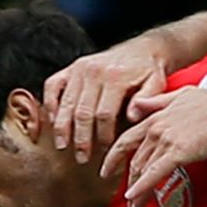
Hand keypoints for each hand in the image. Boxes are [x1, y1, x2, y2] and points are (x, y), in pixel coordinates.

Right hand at [44, 37, 169, 163]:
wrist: (142, 49)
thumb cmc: (149, 72)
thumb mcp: (156, 84)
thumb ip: (146, 101)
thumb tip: (132, 117)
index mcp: (116, 77)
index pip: (104, 114)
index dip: (104, 135)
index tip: (106, 151)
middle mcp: (94, 71)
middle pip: (83, 112)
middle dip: (81, 138)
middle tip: (81, 158)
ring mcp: (79, 68)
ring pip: (66, 103)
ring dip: (62, 127)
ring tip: (62, 146)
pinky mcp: (71, 67)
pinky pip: (52, 86)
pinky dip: (50, 104)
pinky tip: (53, 121)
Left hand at [103, 86, 206, 206]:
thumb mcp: (180, 95)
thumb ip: (157, 101)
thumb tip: (138, 104)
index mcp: (155, 118)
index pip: (127, 140)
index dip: (114, 157)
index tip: (107, 170)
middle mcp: (156, 129)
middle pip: (135, 161)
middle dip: (129, 183)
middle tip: (128, 200)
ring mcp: (165, 141)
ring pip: (143, 171)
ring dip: (137, 193)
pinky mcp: (178, 152)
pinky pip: (155, 174)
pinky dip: (143, 187)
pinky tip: (136, 199)